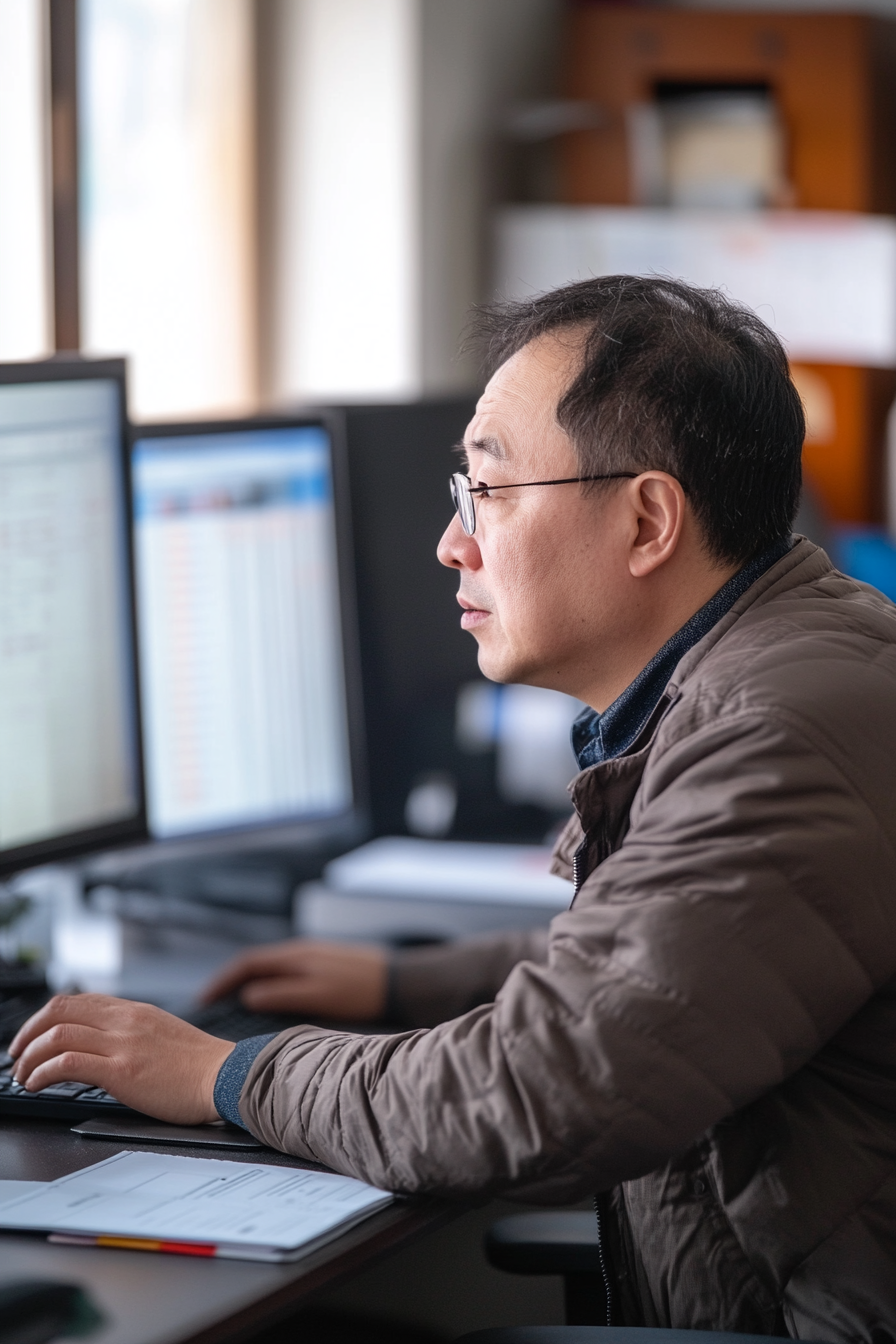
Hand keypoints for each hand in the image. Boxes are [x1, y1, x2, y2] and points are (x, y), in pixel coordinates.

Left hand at [9, 995, 234, 1124]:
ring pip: (57, 1035)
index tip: (34, 1037)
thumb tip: (106, 1045)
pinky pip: (68, 1063)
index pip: (77, 1000)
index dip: (45, 1017)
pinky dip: (43, 1072)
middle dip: (28, 1033)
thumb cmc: (201, 1065)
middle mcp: (125, 1021)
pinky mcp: (122, 1071)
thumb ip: (134, 1032)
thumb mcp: (163, 1033)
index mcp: (134, 1011)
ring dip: (30, 1057)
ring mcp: (123, 1044)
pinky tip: (37, 1084)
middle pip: (59, 1010)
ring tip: (23, 1076)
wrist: (225, 1077)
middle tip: (18, 1055)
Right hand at [201, 939, 387, 1021]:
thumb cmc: (362, 990)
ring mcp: (314, 957)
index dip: (222, 980)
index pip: (246, 963)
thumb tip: (248, 996)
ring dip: (249, 981)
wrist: (401, 982)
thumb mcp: (318, 995)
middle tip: (212, 1001)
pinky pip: (286, 972)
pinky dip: (269, 983)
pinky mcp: (326, 966)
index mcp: (295, 955)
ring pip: (271, 967)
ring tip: (234, 1002)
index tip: (204, 998)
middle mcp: (301, 951)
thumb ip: (282, 994)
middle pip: (255, 963)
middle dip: (230, 980)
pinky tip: (272, 999)